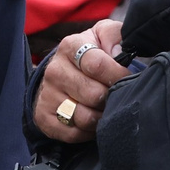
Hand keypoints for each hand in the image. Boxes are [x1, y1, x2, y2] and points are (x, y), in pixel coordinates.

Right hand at [34, 19, 128, 142]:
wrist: (61, 74)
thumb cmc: (89, 54)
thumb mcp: (102, 36)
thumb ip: (115, 35)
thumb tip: (119, 53)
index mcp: (70, 46)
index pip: (97, 65)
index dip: (118, 75)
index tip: (126, 77)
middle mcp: (54, 71)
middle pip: (93, 95)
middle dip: (110, 97)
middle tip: (113, 94)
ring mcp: (48, 95)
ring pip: (85, 117)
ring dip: (101, 116)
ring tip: (104, 107)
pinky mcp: (44, 118)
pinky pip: (74, 134)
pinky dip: (88, 131)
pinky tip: (92, 120)